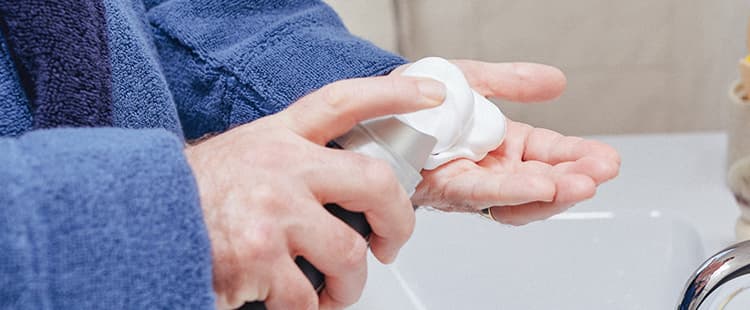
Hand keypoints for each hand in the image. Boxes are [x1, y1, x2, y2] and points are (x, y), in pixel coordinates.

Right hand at [185, 76, 445, 308]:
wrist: (137, 217)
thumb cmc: (194, 193)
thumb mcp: (246, 155)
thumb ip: (292, 159)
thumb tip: (345, 186)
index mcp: (279, 137)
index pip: (345, 102)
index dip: (394, 95)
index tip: (431, 95)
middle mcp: (281, 166)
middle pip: (374, 181)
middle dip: (398, 221)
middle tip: (390, 243)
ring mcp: (272, 211)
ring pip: (349, 254)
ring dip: (349, 285)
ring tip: (335, 291)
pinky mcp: (258, 257)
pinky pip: (307, 297)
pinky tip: (294, 304)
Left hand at [402, 60, 620, 224]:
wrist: (374, 104)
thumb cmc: (419, 98)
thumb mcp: (474, 80)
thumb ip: (513, 82)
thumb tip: (557, 81)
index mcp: (504, 145)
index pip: (550, 155)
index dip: (578, 158)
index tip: (606, 160)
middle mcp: (491, 169)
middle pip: (541, 182)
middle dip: (574, 179)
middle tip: (600, 172)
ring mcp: (471, 183)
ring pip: (518, 198)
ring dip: (552, 193)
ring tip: (579, 184)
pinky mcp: (446, 189)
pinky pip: (482, 195)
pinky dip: (512, 192)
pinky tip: (538, 186)